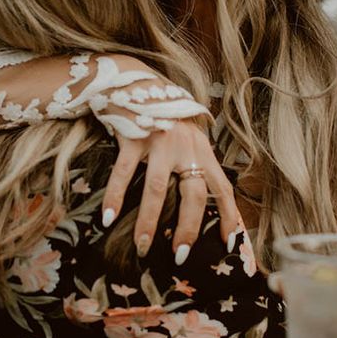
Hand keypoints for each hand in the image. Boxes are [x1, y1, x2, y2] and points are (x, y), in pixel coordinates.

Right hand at [100, 120, 244, 263]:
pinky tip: (108, 218)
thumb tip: (193, 201)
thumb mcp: (186, 136)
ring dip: (149, 221)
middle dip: (189, 228)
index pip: (222, 187)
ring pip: (157, 189)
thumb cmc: (163, 116)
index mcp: (201, 149)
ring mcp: (159, 141)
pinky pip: (123, 173)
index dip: (228, 215)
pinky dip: (115, 197)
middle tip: (180, 255)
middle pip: (193, 194)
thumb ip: (192, 160)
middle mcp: (185, 146)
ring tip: (142, 246)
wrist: (136, 82)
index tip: (228, 243)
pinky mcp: (133, 136)